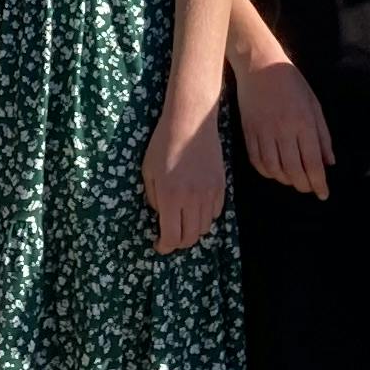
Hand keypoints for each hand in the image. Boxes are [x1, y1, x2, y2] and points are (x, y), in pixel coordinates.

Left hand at [142, 95, 227, 253]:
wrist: (190, 123)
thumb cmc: (162, 144)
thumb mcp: (148, 171)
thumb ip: (154, 199)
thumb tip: (161, 217)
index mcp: (170, 196)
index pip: (171, 236)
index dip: (165, 246)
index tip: (160, 246)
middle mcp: (191, 199)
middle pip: (190, 237)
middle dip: (179, 242)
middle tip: (171, 238)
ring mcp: (209, 193)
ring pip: (204, 227)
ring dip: (193, 230)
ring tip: (183, 221)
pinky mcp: (221, 186)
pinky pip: (216, 212)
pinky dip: (206, 216)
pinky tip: (196, 208)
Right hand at [232, 56, 332, 197]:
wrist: (259, 65)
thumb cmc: (291, 82)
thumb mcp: (314, 105)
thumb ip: (323, 135)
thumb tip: (329, 162)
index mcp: (303, 123)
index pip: (312, 162)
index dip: (318, 182)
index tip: (323, 194)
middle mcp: (283, 130)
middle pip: (293, 170)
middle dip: (303, 185)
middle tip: (309, 188)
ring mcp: (263, 132)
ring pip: (273, 169)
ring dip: (285, 180)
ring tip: (293, 180)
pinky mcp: (248, 131)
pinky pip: (256, 160)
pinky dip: (266, 172)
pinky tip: (274, 171)